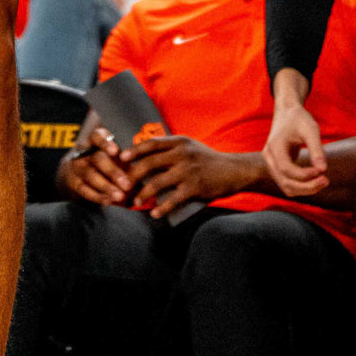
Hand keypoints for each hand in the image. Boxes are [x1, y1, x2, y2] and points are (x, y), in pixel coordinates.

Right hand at [56, 125, 133, 206]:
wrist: (77, 171)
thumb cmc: (104, 162)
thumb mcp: (114, 158)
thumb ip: (126, 166)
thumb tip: (146, 181)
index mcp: (94, 140)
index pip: (97, 136)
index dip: (106, 143)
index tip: (116, 152)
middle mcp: (83, 151)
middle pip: (97, 159)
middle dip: (113, 172)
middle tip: (127, 185)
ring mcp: (77, 167)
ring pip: (90, 175)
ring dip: (106, 186)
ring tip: (120, 196)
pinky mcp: (73, 182)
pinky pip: (84, 189)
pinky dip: (97, 195)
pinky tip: (108, 201)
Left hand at [121, 133, 235, 218]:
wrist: (233, 170)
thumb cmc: (208, 159)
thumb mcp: (190, 146)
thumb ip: (171, 149)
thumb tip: (147, 155)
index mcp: (179, 142)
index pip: (151, 143)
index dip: (134, 150)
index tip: (122, 157)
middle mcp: (181, 154)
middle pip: (149, 163)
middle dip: (133, 174)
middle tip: (123, 184)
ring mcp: (187, 171)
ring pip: (157, 182)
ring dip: (143, 193)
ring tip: (136, 201)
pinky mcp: (194, 187)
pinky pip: (173, 199)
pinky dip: (162, 208)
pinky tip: (154, 213)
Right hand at [263, 86, 327, 196]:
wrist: (287, 112)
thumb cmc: (299, 119)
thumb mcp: (310, 129)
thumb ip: (316, 149)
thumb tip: (323, 170)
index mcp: (274, 146)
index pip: (286, 169)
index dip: (304, 175)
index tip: (322, 171)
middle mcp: (269, 157)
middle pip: (285, 182)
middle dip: (307, 186)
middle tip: (326, 180)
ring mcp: (271, 164)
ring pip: (286, 187)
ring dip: (305, 189)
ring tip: (323, 181)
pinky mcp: (277, 167)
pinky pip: (288, 183)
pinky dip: (302, 186)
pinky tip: (315, 179)